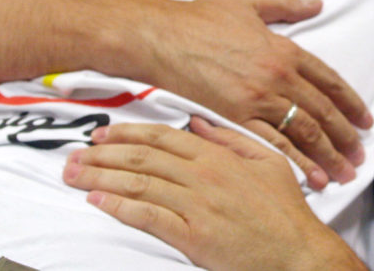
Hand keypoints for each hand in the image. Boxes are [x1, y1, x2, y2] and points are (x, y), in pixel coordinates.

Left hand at [63, 119, 366, 270]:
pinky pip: (149, 218)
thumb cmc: (287, 211)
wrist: (299, 250)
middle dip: (103, 155)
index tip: (102, 134)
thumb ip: (232, 139)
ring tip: (75, 176)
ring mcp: (197, 206)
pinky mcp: (193, 236)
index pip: (163, 137)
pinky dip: (120, 208)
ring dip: (102, 179)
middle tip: (74, 155)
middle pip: (143, 159)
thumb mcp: (268, 161)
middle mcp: (204, 177)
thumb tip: (199, 123)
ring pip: (140, 184)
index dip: (127, 134)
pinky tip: (99, 203)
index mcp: (219, 157)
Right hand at [121, 0, 371, 188]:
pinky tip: (311, 178)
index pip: (330, 81)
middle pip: (323, 112)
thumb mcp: (249, 2)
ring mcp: (256, 99)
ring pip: (304, 132)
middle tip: (360, 156)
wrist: (159, 36)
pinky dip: (295, 162)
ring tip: (344, 173)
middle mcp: (277, 76)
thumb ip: (286, 4)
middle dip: (345, 137)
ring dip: (328, 155)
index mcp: (285, 50)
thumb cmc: (200, 18)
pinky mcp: (234, 117)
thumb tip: (316, 3)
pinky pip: (271, 144)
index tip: (365, 121)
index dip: (351, 103)